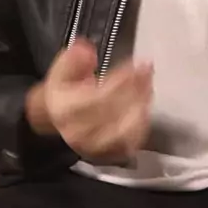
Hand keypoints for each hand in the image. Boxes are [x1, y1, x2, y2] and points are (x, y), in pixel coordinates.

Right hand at [37, 38, 152, 162]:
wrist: (58, 120)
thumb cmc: (63, 92)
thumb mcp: (61, 69)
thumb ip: (73, 59)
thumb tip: (86, 51)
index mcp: (65, 111)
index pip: (97, 97)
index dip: (119, 81)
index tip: (134, 65)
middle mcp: (80, 133)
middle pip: (114, 113)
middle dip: (134, 89)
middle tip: (147, 70)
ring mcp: (97, 148)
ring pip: (126, 130)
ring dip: (141, 105)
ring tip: (148, 84)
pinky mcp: (111, 156)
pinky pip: (132, 142)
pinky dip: (142, 123)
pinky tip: (146, 105)